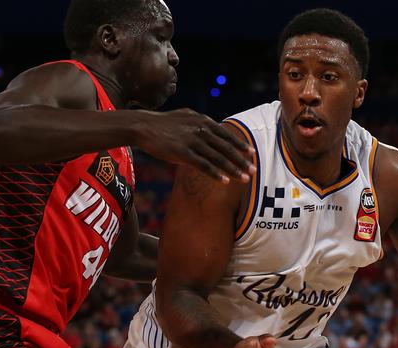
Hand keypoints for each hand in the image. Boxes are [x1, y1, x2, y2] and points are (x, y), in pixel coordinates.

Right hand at [137, 109, 255, 183]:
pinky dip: (216, 174)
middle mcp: (201, 130)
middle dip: (242, 160)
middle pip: (226, 148)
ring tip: (245, 179)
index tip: (252, 153)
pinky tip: (225, 181)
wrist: (143, 126)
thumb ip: (201, 122)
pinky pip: (203, 165)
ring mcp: (192, 142)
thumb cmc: (165, 123)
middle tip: (254, 170)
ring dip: (233, 170)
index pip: (226, 135)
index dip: (240, 145)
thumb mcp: (186, 116)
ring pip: (218, 158)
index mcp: (203, 121)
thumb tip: (214, 127)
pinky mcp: (182, 153)